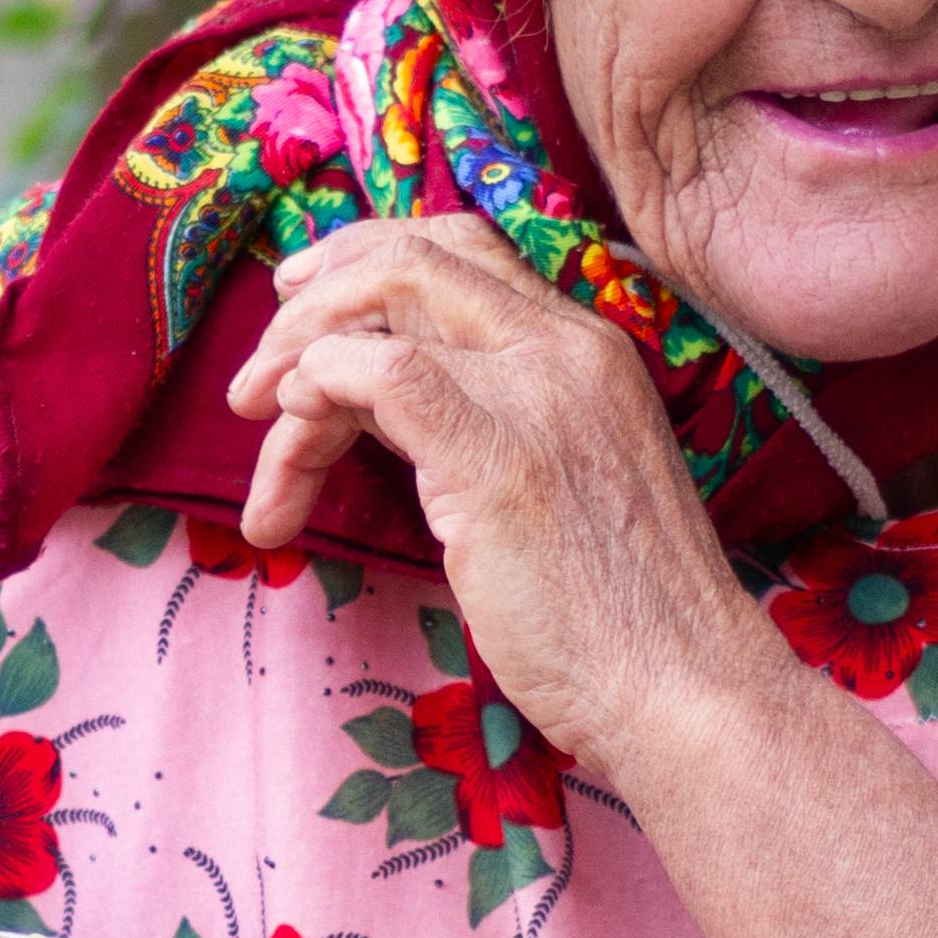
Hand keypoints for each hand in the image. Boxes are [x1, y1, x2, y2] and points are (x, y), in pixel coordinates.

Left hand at [227, 212, 773, 785]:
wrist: (680, 688)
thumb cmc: (618, 618)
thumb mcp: (563, 485)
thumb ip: (495, 424)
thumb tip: (381, 407)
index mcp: (589, 349)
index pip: (463, 250)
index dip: (368, 263)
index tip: (305, 313)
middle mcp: (566, 347)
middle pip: (412, 254)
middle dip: (312, 300)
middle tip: (256, 375)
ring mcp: (536, 390)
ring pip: (382, 303)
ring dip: (293, 360)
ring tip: (257, 434)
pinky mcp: (497, 454)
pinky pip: (377, 372)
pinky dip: (315, 393)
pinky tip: (290, 450)